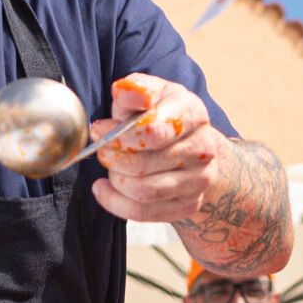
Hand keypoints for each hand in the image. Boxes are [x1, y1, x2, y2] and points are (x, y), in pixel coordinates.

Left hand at [89, 74, 226, 223]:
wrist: (193, 147)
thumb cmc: (162, 116)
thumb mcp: (150, 93)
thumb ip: (134, 89)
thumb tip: (124, 91)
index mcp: (193, 113)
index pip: (153, 131)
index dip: (119, 134)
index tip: (99, 129)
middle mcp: (203, 148)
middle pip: (144, 164)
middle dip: (112, 158)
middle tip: (101, 150)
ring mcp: (200, 180)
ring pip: (144, 191)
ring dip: (115, 181)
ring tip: (109, 168)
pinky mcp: (189, 205)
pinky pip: (144, 213)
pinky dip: (116, 203)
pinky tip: (105, 189)